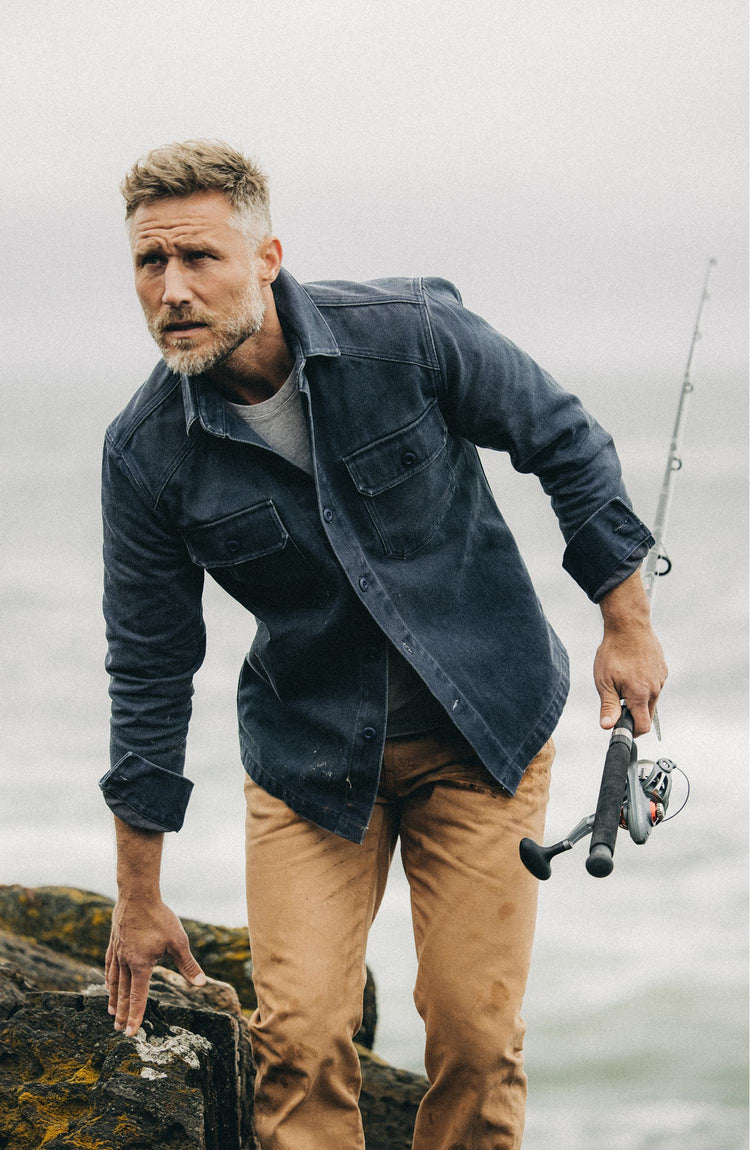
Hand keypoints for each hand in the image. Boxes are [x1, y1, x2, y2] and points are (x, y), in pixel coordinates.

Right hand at [105, 896, 205, 1035]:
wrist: (137, 895)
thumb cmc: (160, 918)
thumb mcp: (178, 942)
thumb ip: (188, 964)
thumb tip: (202, 983)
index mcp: (141, 966)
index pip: (138, 997)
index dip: (135, 1016)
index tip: (130, 1033)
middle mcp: (126, 962)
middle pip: (123, 993)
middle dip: (121, 1013)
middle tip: (117, 1029)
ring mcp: (118, 952)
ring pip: (114, 981)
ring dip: (113, 998)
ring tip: (110, 1011)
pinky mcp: (114, 941)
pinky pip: (109, 965)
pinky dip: (108, 978)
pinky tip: (108, 983)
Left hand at [595, 570, 667, 736]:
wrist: (629, 625)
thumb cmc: (614, 652)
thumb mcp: (604, 681)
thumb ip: (608, 706)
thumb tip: (608, 727)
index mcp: (641, 695)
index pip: (643, 726)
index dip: (631, 731)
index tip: (620, 726)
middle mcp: (655, 689)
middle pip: (647, 714)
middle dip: (633, 713)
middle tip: (616, 701)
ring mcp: (661, 678)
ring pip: (651, 699)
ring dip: (638, 698)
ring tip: (622, 681)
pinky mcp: (663, 669)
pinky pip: (654, 684)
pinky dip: (644, 685)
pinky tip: (632, 671)